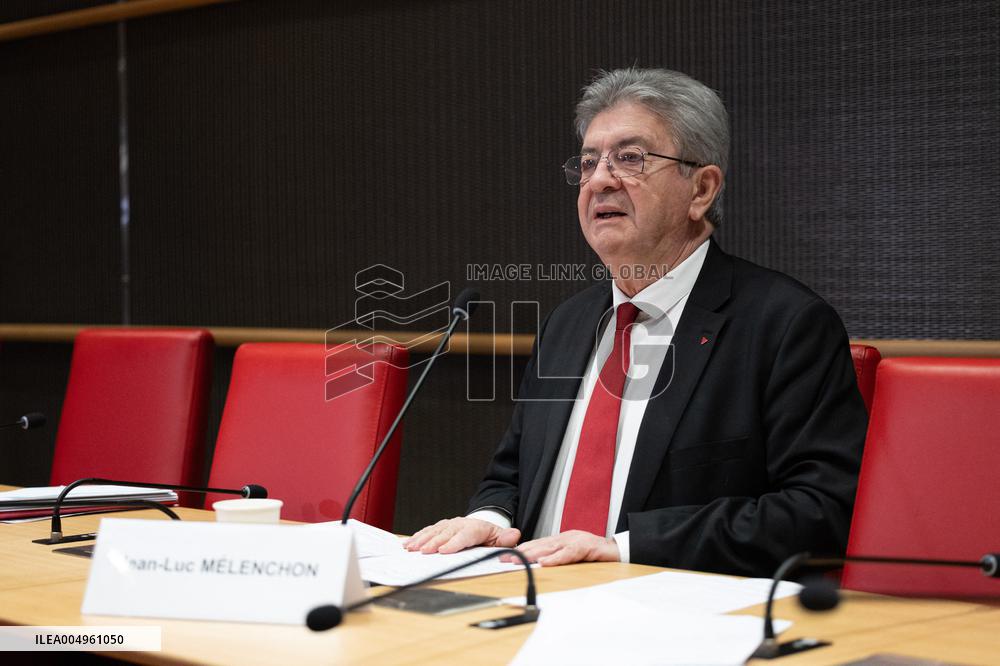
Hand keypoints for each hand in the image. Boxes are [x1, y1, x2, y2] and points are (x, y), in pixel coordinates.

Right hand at [403, 517, 520, 553]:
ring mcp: (448, 525)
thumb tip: (514, 535)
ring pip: (434, 531)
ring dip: (422, 540)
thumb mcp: (501, 538)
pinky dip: (416, 537)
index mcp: (475, 528)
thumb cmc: (490, 537)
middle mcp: (460, 524)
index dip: (454, 543)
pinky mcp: (440, 527)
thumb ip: (506, 539)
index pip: (464, 535)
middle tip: (425, 551)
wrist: (481, 527)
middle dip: (434, 542)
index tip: (444, 550)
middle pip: (446, 533)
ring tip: (412, 548)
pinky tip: (408, 544)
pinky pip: (427, 531)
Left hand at [501, 530, 619, 566]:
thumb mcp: (574, 555)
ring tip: (518, 559)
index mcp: (562, 539)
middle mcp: (566, 537)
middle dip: (521, 551)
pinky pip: (569, 554)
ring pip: (551, 547)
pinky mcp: (587, 547)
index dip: (522, 549)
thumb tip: (541, 565)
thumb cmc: (596, 554)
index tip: (506, 555)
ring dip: (533, 554)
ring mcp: (576, 540)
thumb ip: (559, 557)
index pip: (538, 543)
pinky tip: (544, 562)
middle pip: (540, 544)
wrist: (619, 550)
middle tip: (505, 558)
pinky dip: (556, 558)